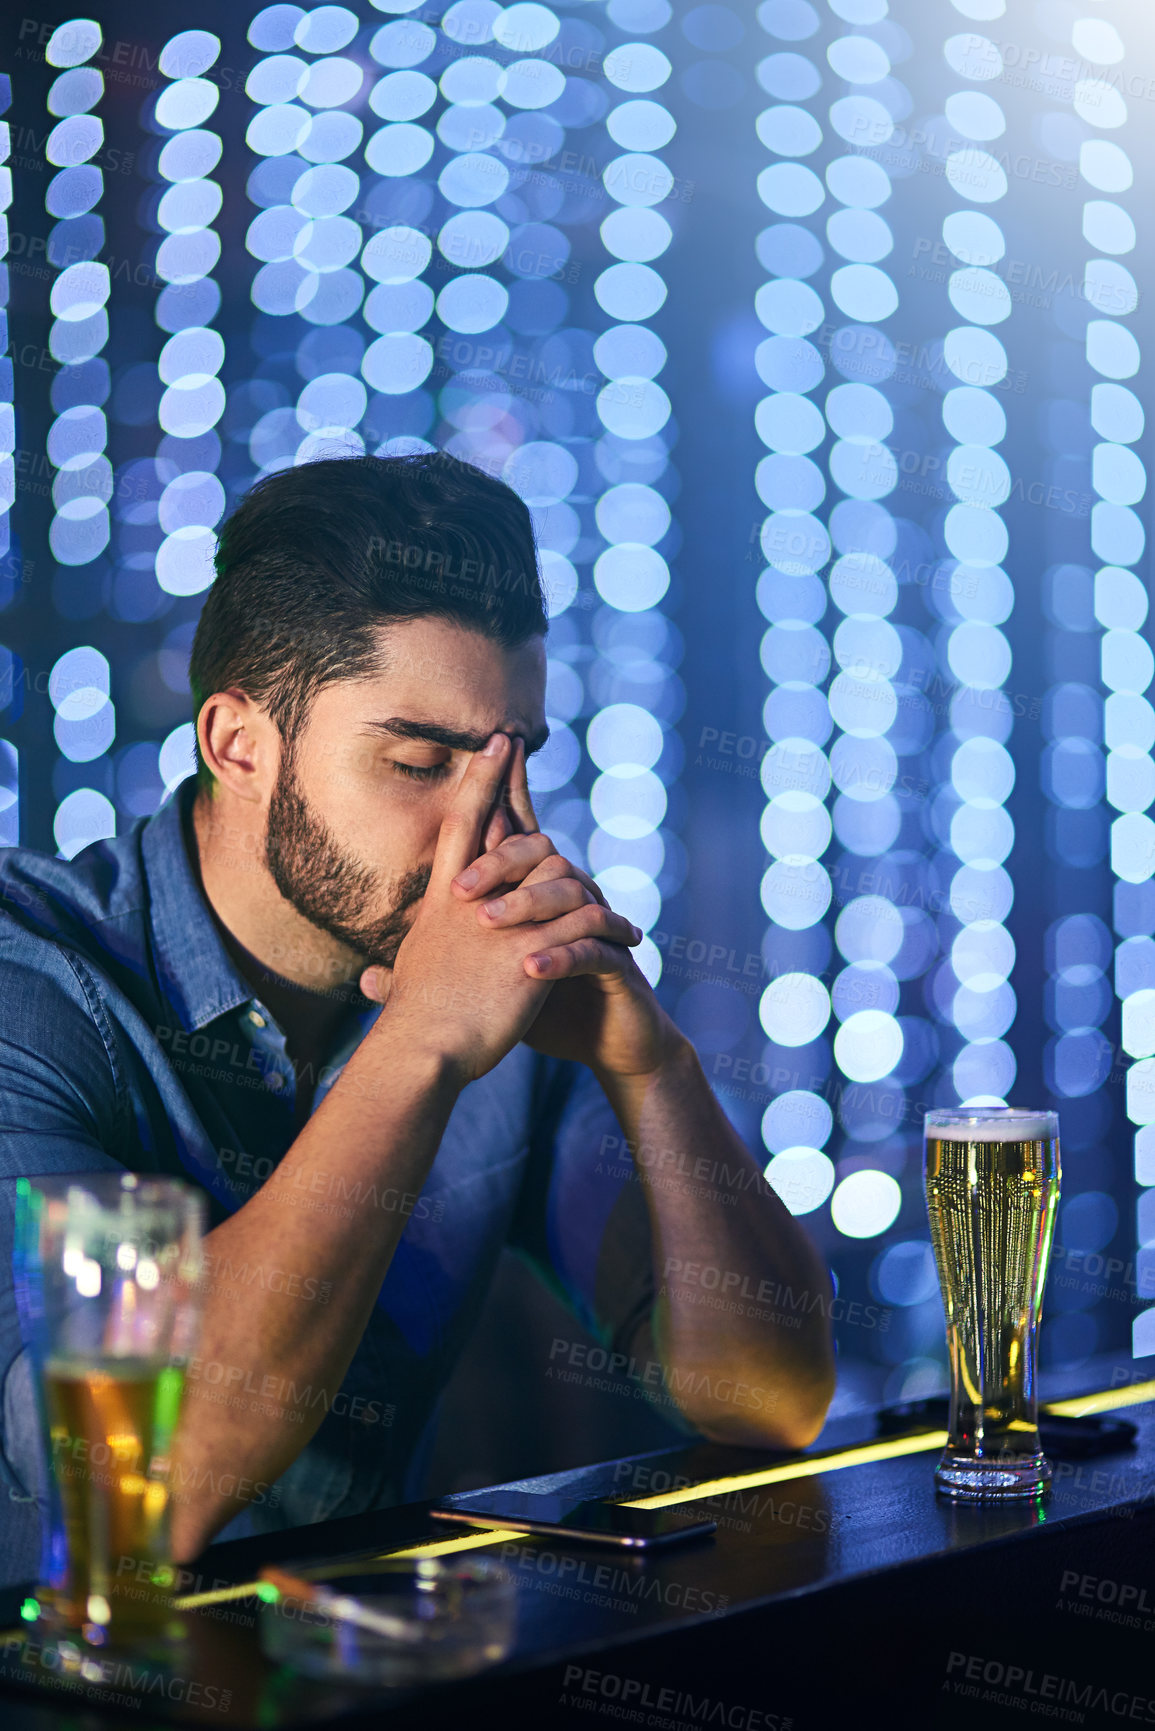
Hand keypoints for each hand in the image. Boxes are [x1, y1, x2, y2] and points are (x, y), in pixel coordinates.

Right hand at [359, 736, 641, 1085]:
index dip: (479, 780)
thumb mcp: (400, 988)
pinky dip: (612, 927)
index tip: (498, 741)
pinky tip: (631, 938)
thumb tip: (372, 981)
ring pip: (558, 873)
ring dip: (587, 883)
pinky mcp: (536, 952)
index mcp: (443, 904)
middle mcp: (473, 902)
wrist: (421, 1050)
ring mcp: (506, 923)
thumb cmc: (408, 1028)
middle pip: (510, 834)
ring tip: (611, 903)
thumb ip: (393, 975)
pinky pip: (586, 924)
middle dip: (520, 801)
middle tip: (528, 765)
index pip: (461, 825)